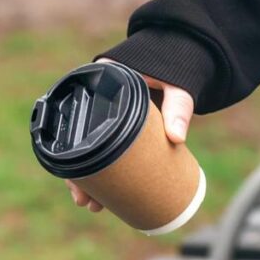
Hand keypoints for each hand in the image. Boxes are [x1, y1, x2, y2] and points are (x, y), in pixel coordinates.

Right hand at [66, 58, 194, 212]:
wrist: (186, 54)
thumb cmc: (177, 67)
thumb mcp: (176, 87)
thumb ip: (178, 108)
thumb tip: (177, 138)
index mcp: (102, 81)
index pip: (77, 120)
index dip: (73, 153)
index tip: (78, 181)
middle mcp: (98, 98)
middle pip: (80, 140)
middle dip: (80, 175)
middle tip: (86, 203)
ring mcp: (108, 112)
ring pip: (91, 148)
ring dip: (90, 177)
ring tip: (93, 205)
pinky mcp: (120, 122)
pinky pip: (105, 146)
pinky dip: (104, 167)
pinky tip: (102, 191)